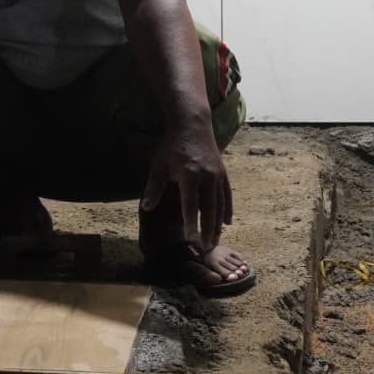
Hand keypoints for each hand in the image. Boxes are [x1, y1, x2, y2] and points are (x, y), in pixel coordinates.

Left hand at [140, 127, 233, 253]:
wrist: (192, 124)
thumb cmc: (172, 145)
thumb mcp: (159, 166)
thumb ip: (154, 188)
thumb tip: (146, 208)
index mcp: (190, 175)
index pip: (190, 204)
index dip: (191, 223)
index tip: (191, 239)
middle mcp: (207, 176)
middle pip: (209, 209)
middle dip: (208, 230)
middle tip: (206, 249)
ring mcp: (217, 175)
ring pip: (220, 204)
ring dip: (218, 224)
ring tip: (215, 242)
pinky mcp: (223, 172)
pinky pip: (227, 195)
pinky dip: (227, 209)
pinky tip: (227, 223)